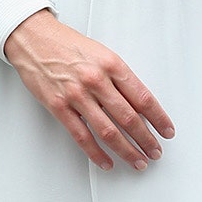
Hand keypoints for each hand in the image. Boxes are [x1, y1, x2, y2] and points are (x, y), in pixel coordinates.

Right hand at [4, 9, 173, 171]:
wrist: (34, 39)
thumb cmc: (68, 46)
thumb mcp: (102, 54)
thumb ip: (120, 78)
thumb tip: (140, 105)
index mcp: (112, 65)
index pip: (143, 98)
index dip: (159, 119)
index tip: (167, 131)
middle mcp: (96, 80)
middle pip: (129, 118)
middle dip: (147, 140)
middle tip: (156, 152)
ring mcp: (76, 95)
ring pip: (108, 131)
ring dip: (127, 151)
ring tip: (138, 161)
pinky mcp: (59, 107)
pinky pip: (82, 136)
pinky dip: (96, 154)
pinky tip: (107, 162)